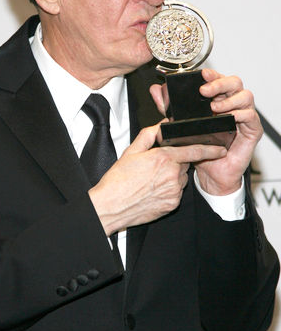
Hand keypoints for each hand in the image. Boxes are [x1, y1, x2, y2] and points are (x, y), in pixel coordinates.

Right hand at [89, 120, 226, 235]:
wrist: (111, 206)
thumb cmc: (118, 180)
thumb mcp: (131, 151)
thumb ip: (150, 134)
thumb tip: (162, 124)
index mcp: (163, 158)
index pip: (194, 150)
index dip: (210, 149)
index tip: (220, 149)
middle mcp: (172, 175)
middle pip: (184, 163)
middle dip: (175, 162)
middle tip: (156, 165)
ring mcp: (174, 191)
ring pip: (181, 178)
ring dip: (172, 176)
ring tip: (151, 179)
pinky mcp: (172, 204)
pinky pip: (177, 192)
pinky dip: (169, 189)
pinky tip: (153, 190)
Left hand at [150, 69, 262, 195]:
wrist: (211, 173)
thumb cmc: (201, 148)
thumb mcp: (180, 124)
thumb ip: (168, 107)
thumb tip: (156, 90)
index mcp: (218, 98)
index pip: (218, 78)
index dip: (211, 74)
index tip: (201, 74)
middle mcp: (232, 104)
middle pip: (233, 82)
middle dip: (219, 83)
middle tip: (204, 91)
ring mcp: (244, 116)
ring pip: (245, 96)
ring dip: (229, 99)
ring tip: (214, 107)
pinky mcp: (252, 130)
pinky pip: (251, 117)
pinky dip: (241, 114)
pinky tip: (230, 118)